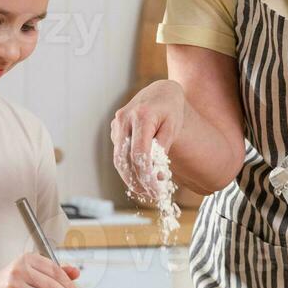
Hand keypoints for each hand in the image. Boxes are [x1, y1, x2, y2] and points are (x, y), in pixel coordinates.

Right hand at [110, 80, 185, 198]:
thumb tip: (154, 172)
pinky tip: (140, 177)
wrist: (160, 92)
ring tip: (146, 190)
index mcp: (141, 116)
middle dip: (136, 181)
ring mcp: (117, 124)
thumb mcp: (173, 126)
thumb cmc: (170, 110)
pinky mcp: (115, 129)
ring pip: (118, 158)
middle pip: (124, 158)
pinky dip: (127, 167)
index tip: (155, 190)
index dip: (145, 175)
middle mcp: (124, 119)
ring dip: (130, 178)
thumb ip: (162, 147)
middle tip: (150, 195)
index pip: (139, 152)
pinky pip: (119, 153)